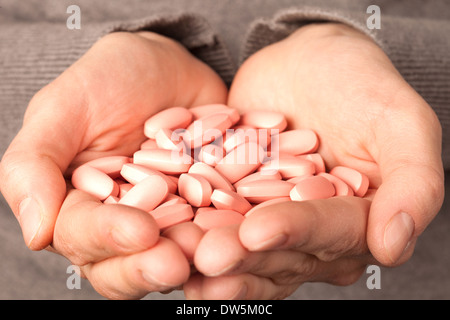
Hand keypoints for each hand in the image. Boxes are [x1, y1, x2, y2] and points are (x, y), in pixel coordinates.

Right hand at [0, 31, 226, 298]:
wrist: (166, 67)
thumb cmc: (107, 81)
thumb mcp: (64, 109)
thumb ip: (35, 165)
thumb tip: (36, 234)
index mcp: (80, 209)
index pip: (84, 238)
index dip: (109, 240)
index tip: (140, 231)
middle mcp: (125, 224)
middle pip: (131, 262)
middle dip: (152, 266)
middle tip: (178, 263)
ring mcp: (171, 221)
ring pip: (180, 254)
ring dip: (198, 258)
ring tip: (219, 252)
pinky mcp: (209, 209)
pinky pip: (222, 225)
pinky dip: (235, 229)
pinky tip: (251, 230)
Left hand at [185, 23, 444, 298]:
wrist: (307, 65)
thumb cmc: (361, 87)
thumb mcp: (400, 124)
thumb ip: (412, 184)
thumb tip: (394, 246)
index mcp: (357, 221)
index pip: (329, 233)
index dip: (296, 233)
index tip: (258, 230)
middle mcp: (313, 234)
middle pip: (280, 252)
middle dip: (243, 256)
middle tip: (207, 256)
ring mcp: (270, 221)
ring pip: (242, 248)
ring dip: (211, 255)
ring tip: (180, 257)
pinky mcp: (235, 204)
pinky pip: (212, 218)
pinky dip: (190, 226)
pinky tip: (166, 235)